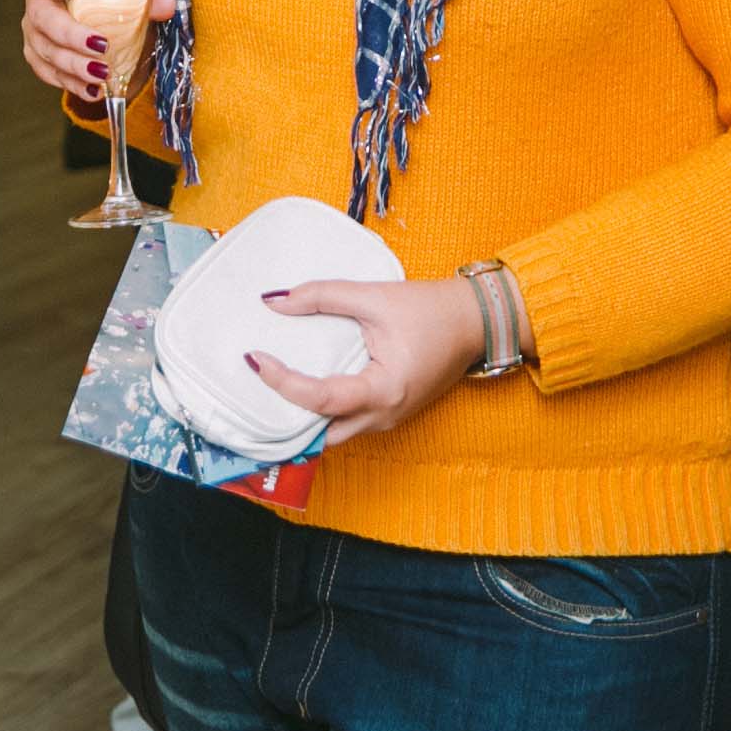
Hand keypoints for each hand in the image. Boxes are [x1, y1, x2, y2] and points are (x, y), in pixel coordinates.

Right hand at [19, 0, 174, 104]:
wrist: (105, 28)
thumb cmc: (111, 1)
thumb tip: (167, 4)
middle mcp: (39, 0)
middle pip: (41, 14)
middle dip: (70, 32)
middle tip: (101, 45)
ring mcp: (35, 31)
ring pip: (45, 49)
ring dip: (74, 64)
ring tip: (103, 73)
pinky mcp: (39, 58)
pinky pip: (49, 73)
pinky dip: (72, 84)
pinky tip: (93, 90)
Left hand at [246, 276, 487, 445]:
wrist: (475, 321)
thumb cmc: (431, 310)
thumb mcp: (374, 297)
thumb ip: (321, 297)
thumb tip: (275, 301)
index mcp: (383, 390)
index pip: (319, 398)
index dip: (282, 382)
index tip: (255, 359)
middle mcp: (385, 415)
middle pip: (322, 434)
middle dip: (288, 417)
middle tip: (257, 387)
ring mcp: (389, 419)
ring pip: (334, 434)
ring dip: (305, 417)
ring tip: (275, 387)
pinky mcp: (390, 413)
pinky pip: (348, 423)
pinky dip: (324, 411)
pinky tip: (306, 385)